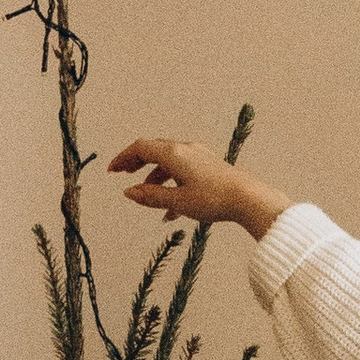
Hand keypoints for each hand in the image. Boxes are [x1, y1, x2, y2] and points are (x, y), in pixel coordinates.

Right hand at [110, 137, 288, 238]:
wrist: (248, 199)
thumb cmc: (214, 199)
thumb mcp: (178, 201)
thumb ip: (151, 197)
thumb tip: (129, 193)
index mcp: (174, 154)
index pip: (141, 148)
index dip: (123, 158)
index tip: (112, 171)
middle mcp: (185, 150)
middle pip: (153, 150)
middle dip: (136, 162)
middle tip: (123, 175)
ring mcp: (197, 157)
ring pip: (168, 162)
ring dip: (154, 177)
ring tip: (146, 197)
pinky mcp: (208, 167)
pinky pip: (182, 171)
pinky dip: (171, 184)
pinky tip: (170, 210)